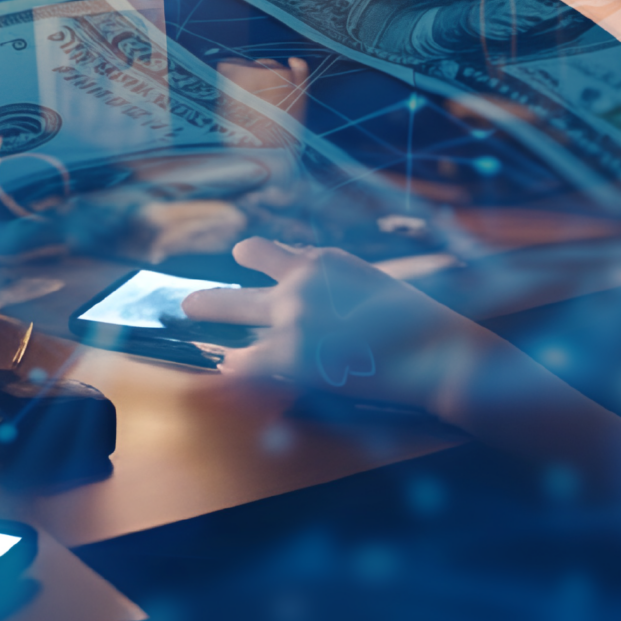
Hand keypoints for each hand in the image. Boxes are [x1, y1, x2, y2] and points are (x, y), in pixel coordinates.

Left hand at [179, 237, 494, 410]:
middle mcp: (297, 284)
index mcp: (320, 260)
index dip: (249, 257)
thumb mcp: (366, 278)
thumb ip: (324, 274)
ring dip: (210, 326)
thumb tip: (289, 264)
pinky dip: (233, 367)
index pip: (265, 252)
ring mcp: (289, 322)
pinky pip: (243, 363)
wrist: (433, 351)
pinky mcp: (290, 359)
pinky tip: (223, 369)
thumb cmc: (411, 318)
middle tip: (187, 304)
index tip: (238, 259)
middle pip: (235, 288)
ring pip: (230, 320)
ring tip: (194, 334)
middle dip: (207, 300)